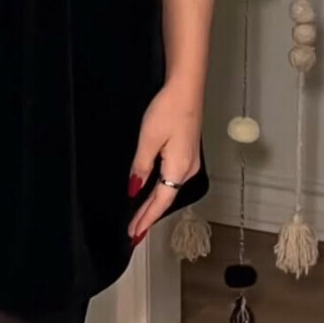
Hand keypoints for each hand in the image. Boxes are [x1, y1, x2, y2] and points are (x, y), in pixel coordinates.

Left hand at [126, 81, 201, 243]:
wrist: (186, 88)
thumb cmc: (170, 109)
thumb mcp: (148, 141)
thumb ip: (140, 168)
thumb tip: (134, 189)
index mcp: (179, 169)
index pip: (159, 202)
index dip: (145, 219)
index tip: (133, 234)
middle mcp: (188, 169)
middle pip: (166, 199)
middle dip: (149, 217)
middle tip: (134, 233)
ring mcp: (190, 161)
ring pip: (169, 190)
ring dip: (154, 205)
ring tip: (140, 219)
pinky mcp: (187, 153)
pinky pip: (172, 179)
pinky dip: (160, 191)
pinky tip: (152, 194)